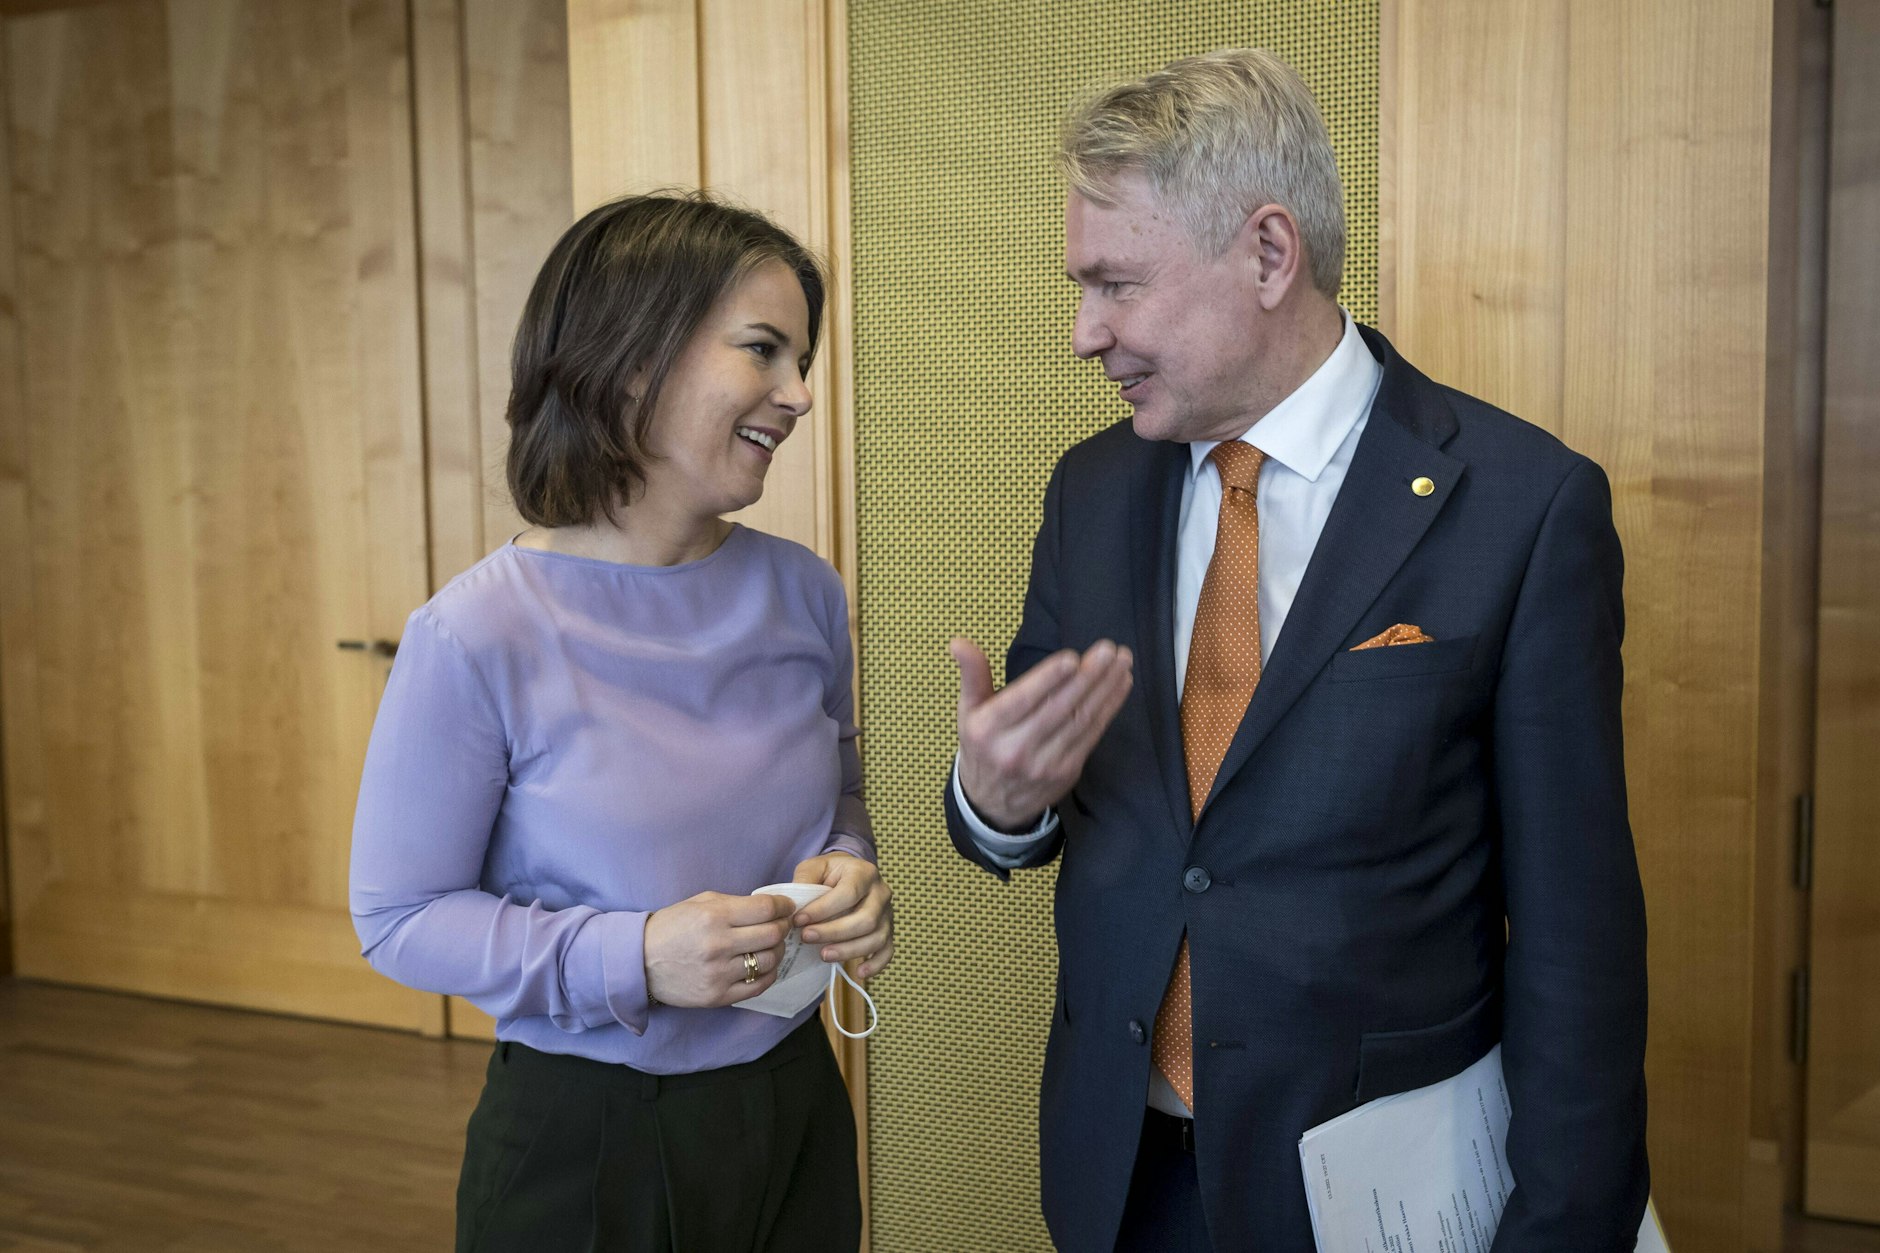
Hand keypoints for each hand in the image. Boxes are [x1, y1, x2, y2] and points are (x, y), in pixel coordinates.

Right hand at [643, 891, 796, 1007]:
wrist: (640, 961)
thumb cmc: (672, 927)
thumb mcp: (699, 903)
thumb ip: (735, 904)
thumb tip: (771, 907)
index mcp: (714, 916)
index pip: (766, 909)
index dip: (783, 905)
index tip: (786, 906)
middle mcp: (719, 945)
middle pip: (773, 934)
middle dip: (783, 926)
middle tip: (782, 924)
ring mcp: (719, 973)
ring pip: (769, 961)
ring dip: (778, 951)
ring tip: (772, 945)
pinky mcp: (718, 996)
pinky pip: (758, 986)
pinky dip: (769, 974)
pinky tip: (764, 965)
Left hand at [791, 853, 894, 978]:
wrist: (848, 876)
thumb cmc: (828, 874)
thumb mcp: (814, 867)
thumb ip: (805, 880)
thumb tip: (796, 905)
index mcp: (864, 872)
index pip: (848, 893)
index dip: (823, 909)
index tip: (799, 920)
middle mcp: (881, 893)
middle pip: (866, 919)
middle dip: (834, 932)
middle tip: (807, 938)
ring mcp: (887, 914)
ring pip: (877, 938)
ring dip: (849, 950)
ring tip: (823, 955)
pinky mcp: (888, 932)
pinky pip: (887, 952)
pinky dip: (875, 965)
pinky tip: (858, 973)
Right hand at [950, 637, 1133, 829]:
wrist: (992, 804)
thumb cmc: (983, 745)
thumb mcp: (968, 711)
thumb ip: (972, 675)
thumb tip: (958, 642)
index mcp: (987, 730)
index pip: (1021, 701)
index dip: (1048, 680)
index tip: (1072, 658)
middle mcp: (1015, 749)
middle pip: (1057, 709)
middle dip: (1087, 678)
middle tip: (1109, 650)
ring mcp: (1044, 764)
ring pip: (1080, 721)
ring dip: (1105, 689)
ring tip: (1122, 662)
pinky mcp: (1066, 771)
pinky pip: (1091, 735)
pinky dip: (1109, 708)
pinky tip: (1120, 685)